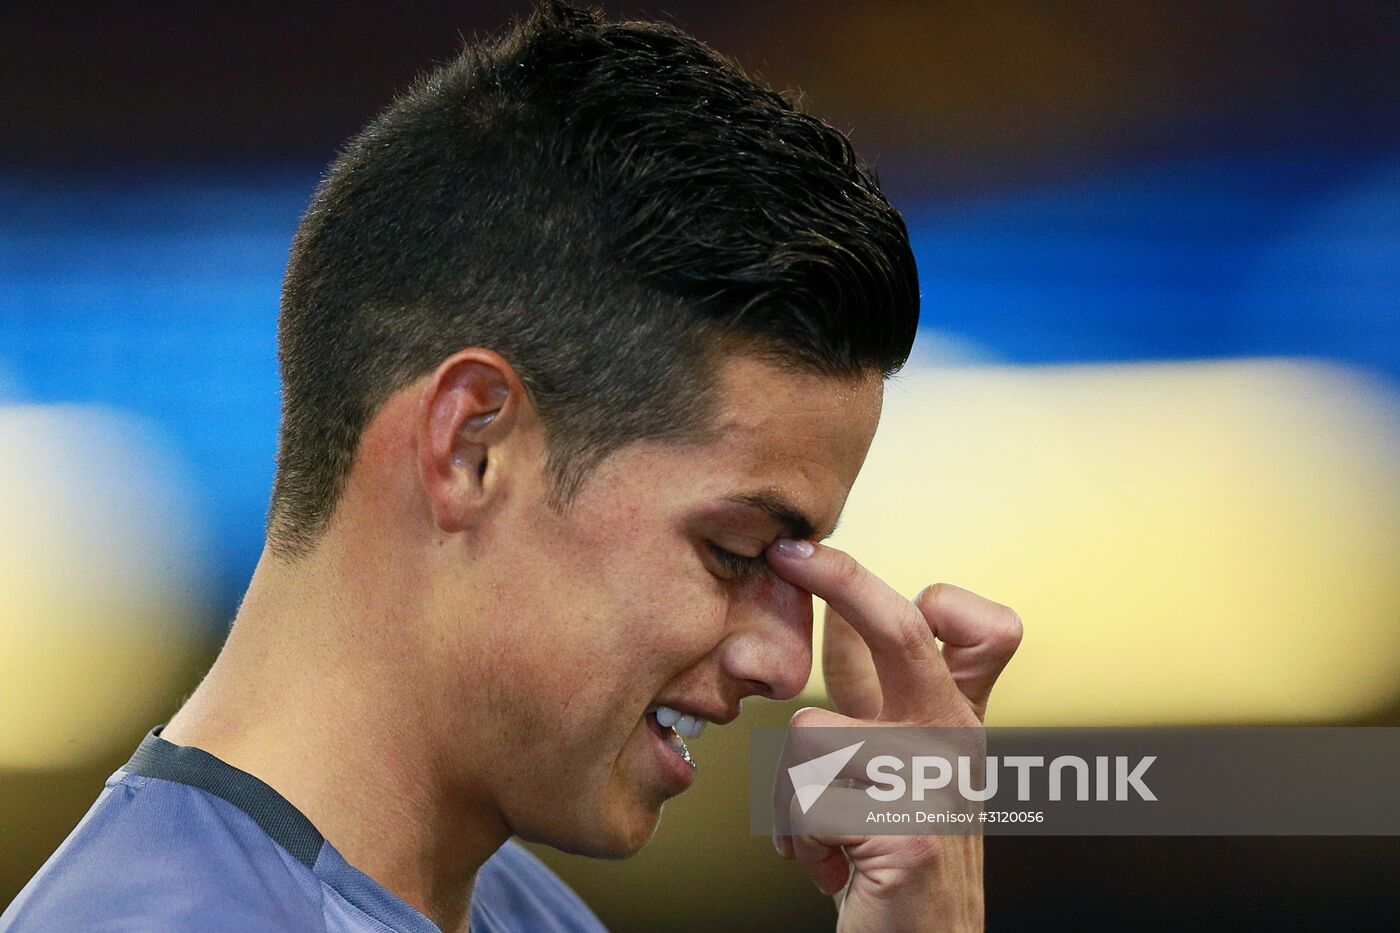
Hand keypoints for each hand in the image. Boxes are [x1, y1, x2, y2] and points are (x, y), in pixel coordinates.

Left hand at [764, 538, 1022, 931]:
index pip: (971, 627)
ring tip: (823, 834)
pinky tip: (830, 870)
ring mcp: (935, 782)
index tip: (850, 573)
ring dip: (792, 794)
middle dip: (839, 578)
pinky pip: (805, 802)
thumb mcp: (897, 763)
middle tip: (788, 553)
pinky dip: (798, 842)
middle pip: (901, 627)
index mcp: (956, 716)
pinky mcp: (907, 831)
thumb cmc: (896, 855)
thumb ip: (878, 694)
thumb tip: (837, 611)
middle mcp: (955, 737)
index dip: (927, 593)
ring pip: (809, 732)